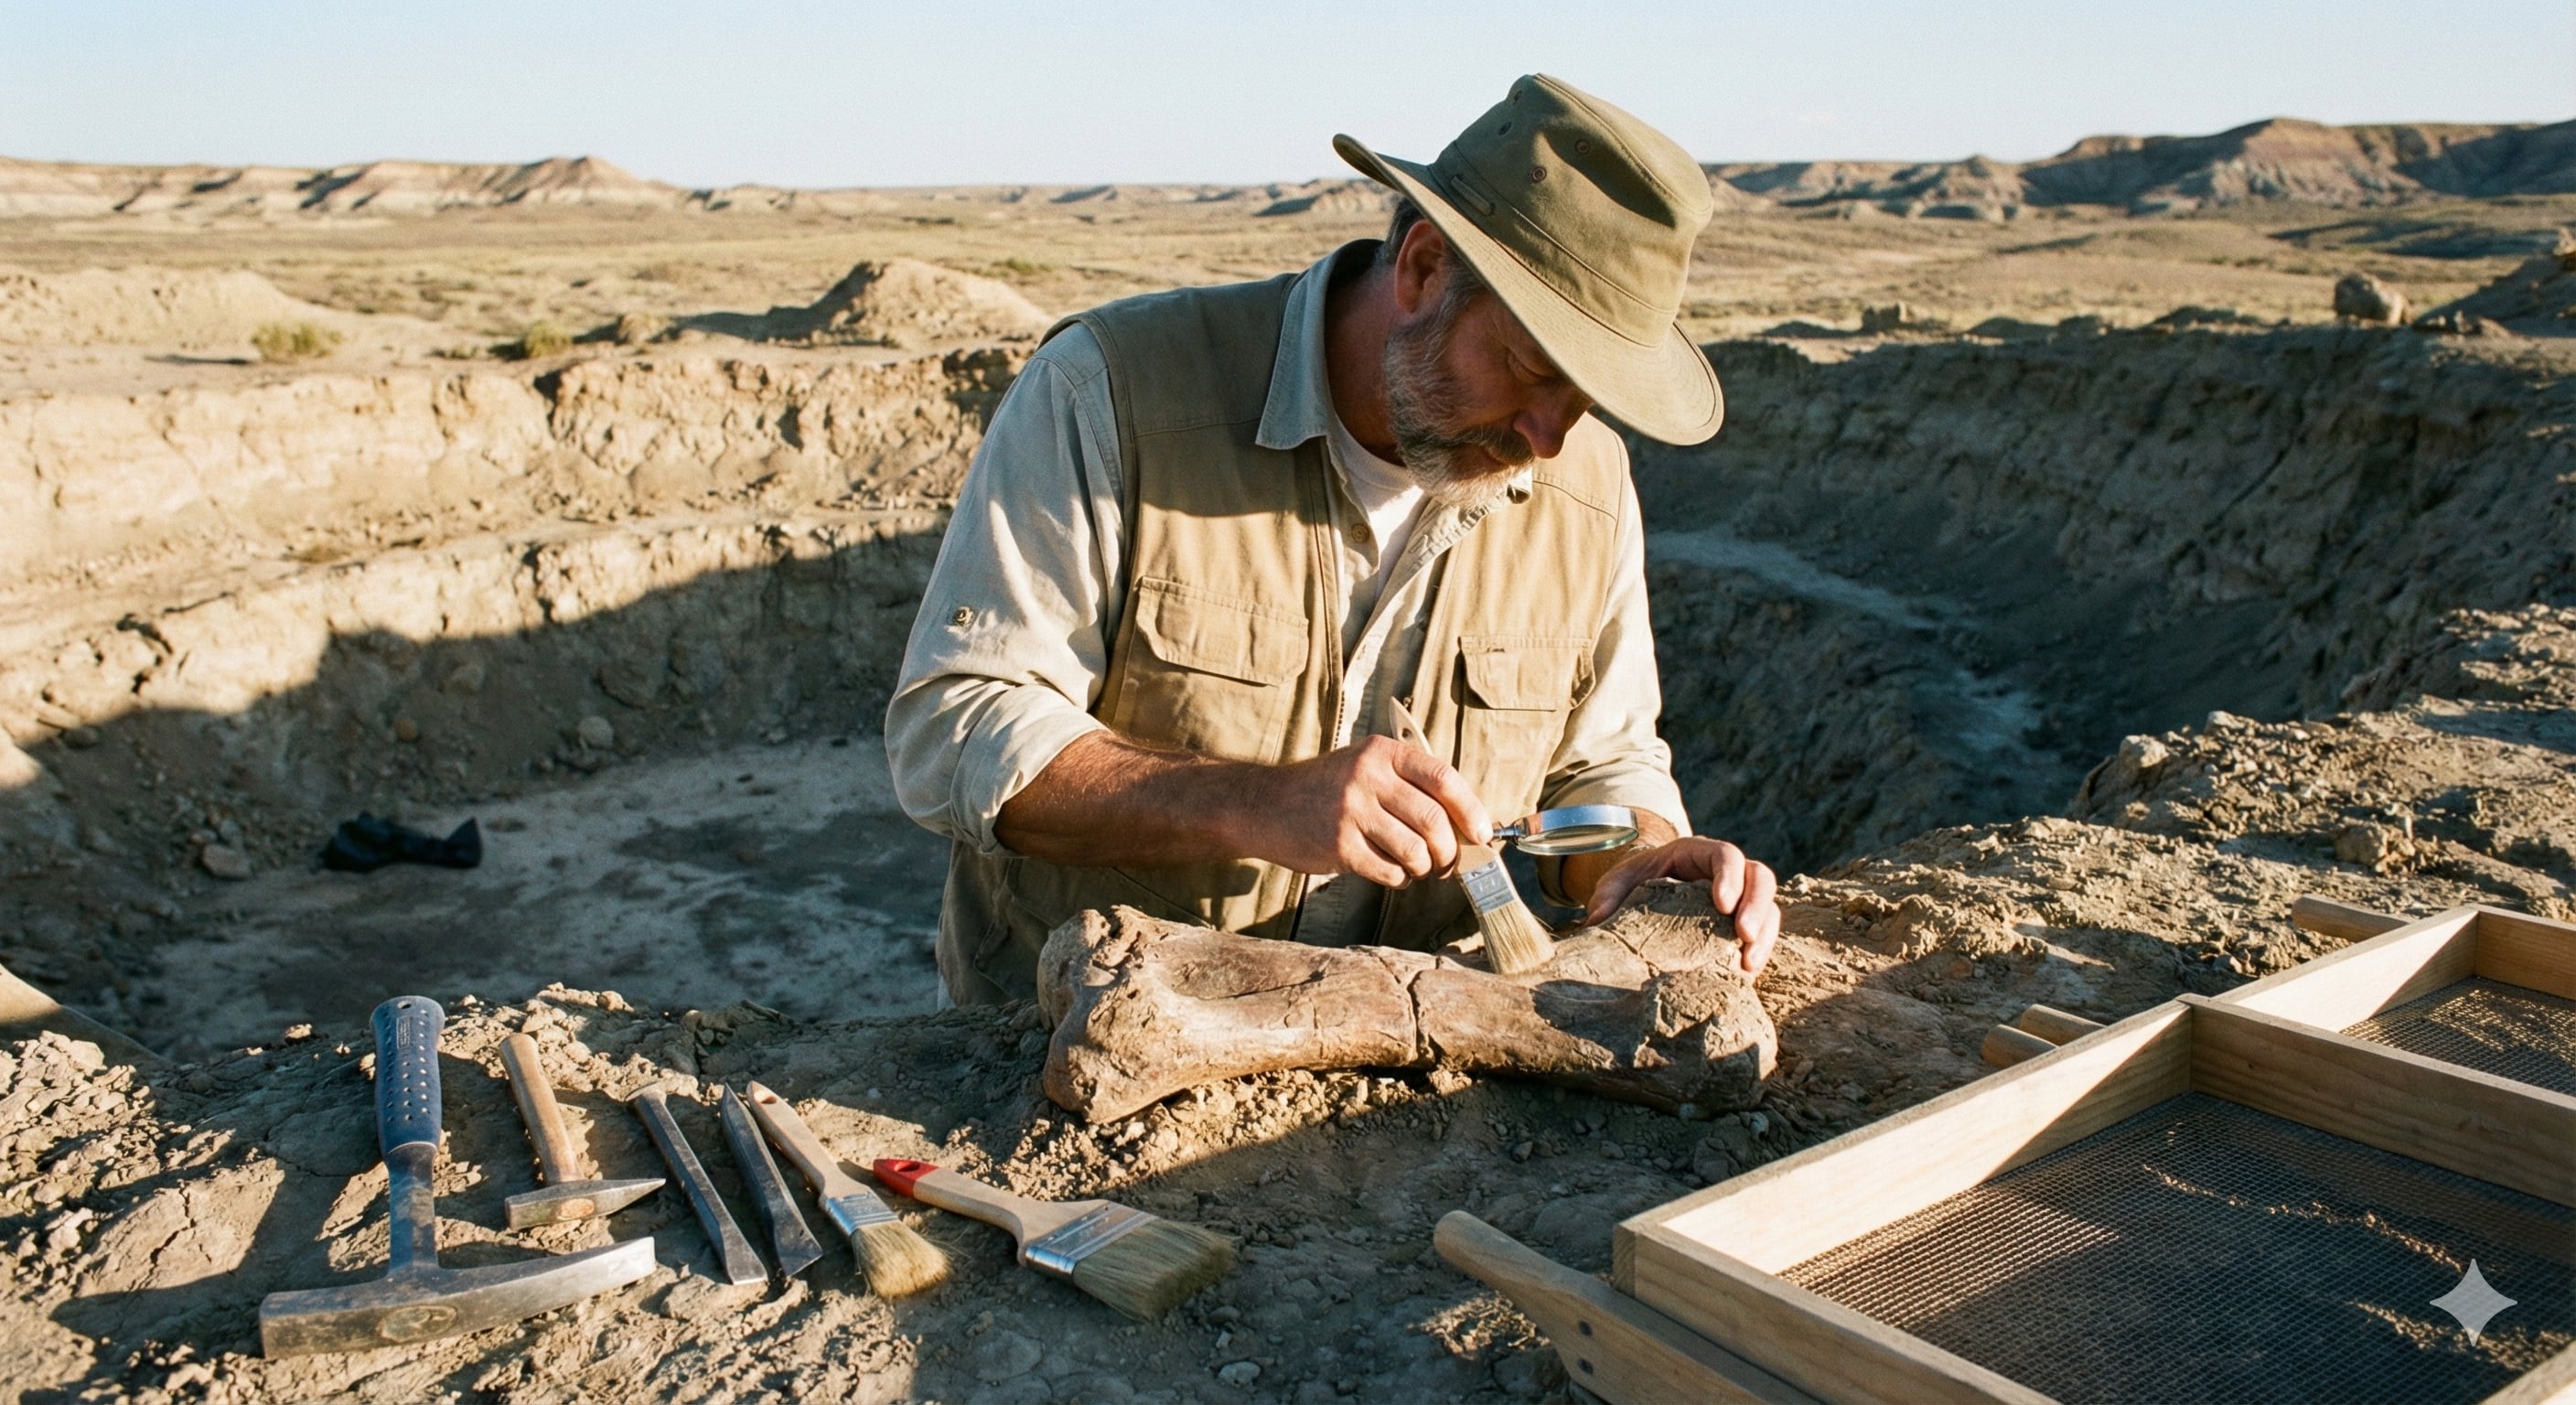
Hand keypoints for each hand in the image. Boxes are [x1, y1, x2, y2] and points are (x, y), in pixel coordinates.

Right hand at [1235, 736, 1492, 887]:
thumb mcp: (1365, 767)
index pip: (1443, 778)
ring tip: (1418, 868)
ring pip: (1415, 850)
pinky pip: (1389, 871)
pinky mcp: (1338, 846)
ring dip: (1425, 867)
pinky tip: (1392, 872)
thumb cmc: (1326, 790)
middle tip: (1448, 863)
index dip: (1471, 810)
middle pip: (1433, 820)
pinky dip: (1399, 878)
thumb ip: (1409, 786)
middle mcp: (1367, 777)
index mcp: (1382, 753)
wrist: (1265, 805)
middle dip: (1450, 850)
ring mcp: (1351, 812)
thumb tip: (1465, 825)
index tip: (1482, 834)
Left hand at [1582, 837, 1779, 978]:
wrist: (1644, 894)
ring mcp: (1741, 898)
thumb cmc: (1633, 883)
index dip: (1730, 876)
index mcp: (1699, 853)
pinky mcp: (1742, 926)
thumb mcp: (1616, 883)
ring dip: (1765, 936)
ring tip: (1748, 966)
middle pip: (1759, 878)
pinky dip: (1759, 953)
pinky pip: (1763, 934)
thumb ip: (1608, 898)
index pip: (1726, 855)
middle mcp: (1728, 872)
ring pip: (1769, 908)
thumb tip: (1595, 923)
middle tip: (1744, 937)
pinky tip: (1745, 976)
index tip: (1722, 904)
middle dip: (1757, 906)